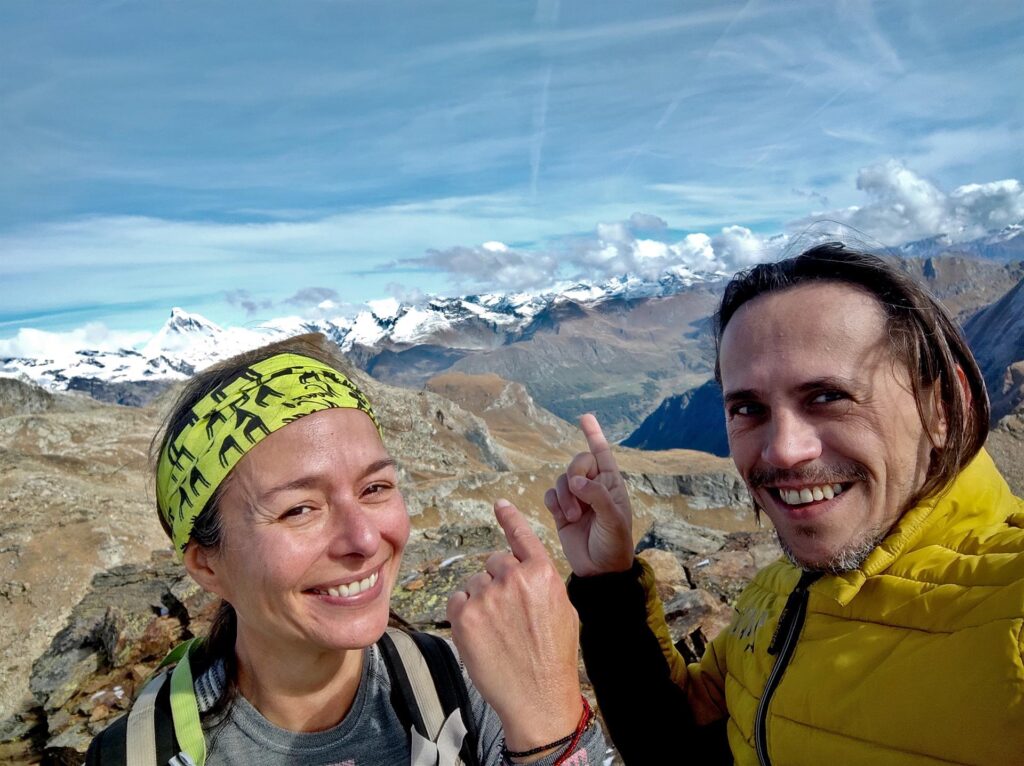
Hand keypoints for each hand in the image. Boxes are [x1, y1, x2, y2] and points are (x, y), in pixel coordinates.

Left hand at [447, 499, 582, 752]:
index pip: (521, 535)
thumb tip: (525, 569)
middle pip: (495, 562)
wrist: (538, 697)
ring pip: (475, 581)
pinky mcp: (464, 616)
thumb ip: (543, 582)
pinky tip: (480, 634)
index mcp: (542, 572)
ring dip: (482, 598)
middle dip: (499, 581)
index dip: (509, 518)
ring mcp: (487, 596)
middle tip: (510, 615)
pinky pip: (457, 599)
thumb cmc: (555, 657)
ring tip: (498, 631)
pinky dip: (464, 613)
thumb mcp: (564, 610)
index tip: (499, 504)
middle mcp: (514, 577)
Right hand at [544, 413, 633, 575]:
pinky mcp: (561, 512)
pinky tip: (563, 516)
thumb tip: (575, 480)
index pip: (602, 453)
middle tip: (579, 498)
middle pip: (577, 463)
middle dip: (575, 476)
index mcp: (611, 484)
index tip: (584, 417)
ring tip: (574, 517)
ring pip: (561, 480)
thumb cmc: (615, 544)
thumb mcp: (613, 519)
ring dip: (565, 497)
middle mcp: (593, 487)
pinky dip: (554, 503)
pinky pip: (550, 495)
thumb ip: (596, 496)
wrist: (599, 571)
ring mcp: (576, 499)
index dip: (593, 434)